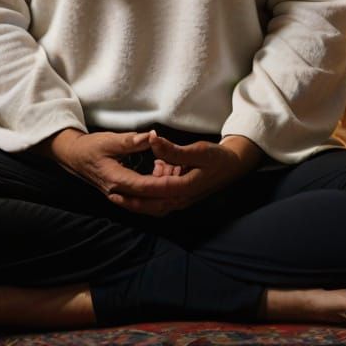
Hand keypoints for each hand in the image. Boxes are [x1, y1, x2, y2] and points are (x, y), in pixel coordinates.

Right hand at [58, 130, 185, 215]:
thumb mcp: (110, 140)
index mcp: (117, 179)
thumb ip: (132, 141)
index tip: (182, 180)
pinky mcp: (123, 196)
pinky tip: (167, 185)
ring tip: (181, 186)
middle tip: (189, 188)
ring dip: (165, 200)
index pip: (146, 187)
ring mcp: (120, 197)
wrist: (75, 157)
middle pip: (150, 204)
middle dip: (170, 198)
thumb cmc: (91, 147)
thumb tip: (152, 136)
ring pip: (148, 207)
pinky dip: (157, 198)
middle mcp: (119, 193)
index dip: (165, 185)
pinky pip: (144, 203)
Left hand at [107, 131, 258, 216]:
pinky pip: (161, 197)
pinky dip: (150, 193)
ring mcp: (181, 198)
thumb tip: (153, 140)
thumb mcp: (198, 150)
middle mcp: (181, 198)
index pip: (154, 192)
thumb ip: (173, 149)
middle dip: (131, 202)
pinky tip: (141, 180)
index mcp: (184, 189)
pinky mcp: (181, 193)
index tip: (117, 187)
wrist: (233, 166)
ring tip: (120, 192)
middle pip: (151, 205)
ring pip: (155, 204)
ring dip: (139, 200)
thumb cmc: (217, 158)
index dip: (134, 190)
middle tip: (112, 196)